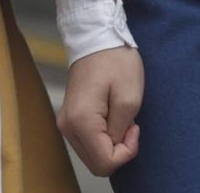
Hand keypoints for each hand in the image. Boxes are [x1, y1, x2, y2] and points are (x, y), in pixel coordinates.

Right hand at [59, 46, 142, 174]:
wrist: (96, 37)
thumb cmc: (116, 62)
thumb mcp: (130, 98)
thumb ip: (121, 131)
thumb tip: (114, 146)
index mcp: (81, 121)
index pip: (105, 162)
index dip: (127, 152)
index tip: (134, 127)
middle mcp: (67, 126)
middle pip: (96, 163)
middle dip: (119, 151)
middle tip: (130, 125)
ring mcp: (65, 122)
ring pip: (92, 155)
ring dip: (111, 144)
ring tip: (121, 117)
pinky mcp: (69, 118)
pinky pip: (88, 143)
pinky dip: (103, 138)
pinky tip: (111, 118)